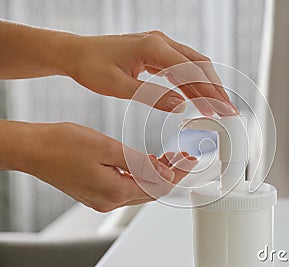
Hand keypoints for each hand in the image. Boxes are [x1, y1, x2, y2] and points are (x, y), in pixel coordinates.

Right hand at [11, 122, 196, 211]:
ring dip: (156, 174)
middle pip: (151, 191)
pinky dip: (140, 175)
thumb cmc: (62, 145)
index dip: (177, 173)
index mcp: (114, 191)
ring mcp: (101, 198)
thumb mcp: (107, 148)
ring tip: (170, 156)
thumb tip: (162, 171)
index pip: (158, 187)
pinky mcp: (96, 192)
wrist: (33, 149)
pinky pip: (126, 187)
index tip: (189, 160)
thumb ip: (138, 162)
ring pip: (140, 189)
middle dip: (171, 174)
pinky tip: (147, 162)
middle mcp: (109, 200)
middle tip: (184, 156)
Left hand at [61, 31, 238, 115]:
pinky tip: (196, 98)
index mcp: (152, 47)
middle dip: (215, 89)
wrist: (76, 53)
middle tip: (228, 111)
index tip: (223, 108)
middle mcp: (160, 42)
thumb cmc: (91, 67)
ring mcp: (159, 45)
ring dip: (206, 87)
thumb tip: (181, 106)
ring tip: (216, 109)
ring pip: (193, 66)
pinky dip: (191, 84)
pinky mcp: (156, 52)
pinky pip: (180, 68)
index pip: (191, 70)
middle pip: (199, 65)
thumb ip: (151, 96)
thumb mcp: (117, 86)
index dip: (210, 91)